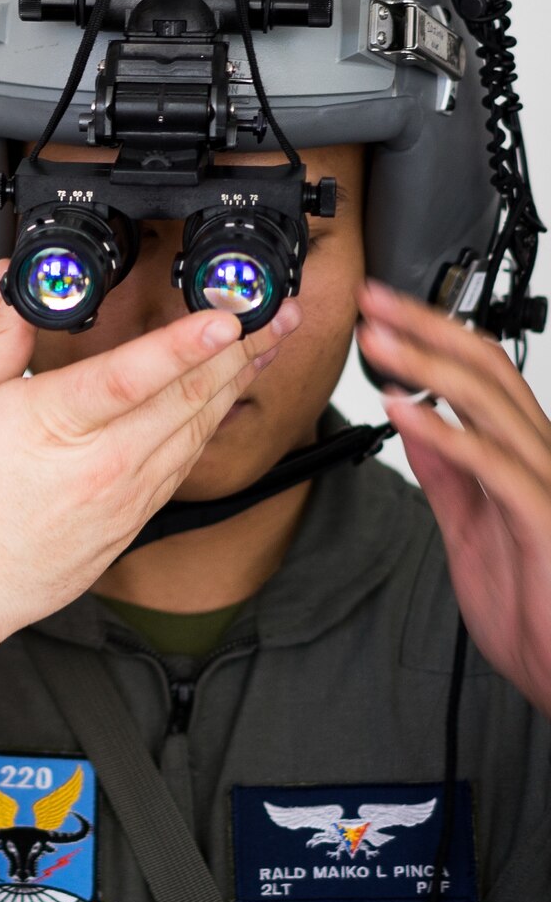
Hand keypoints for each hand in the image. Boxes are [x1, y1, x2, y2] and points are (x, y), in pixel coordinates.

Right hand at [0, 263, 298, 742]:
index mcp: (53, 425)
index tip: (226, 314)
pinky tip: (217, 404)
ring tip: (263, 346)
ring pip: (195, 432)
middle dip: (239, 350)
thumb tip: (15, 286)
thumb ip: (1, 337)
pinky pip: (181, 467)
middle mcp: (101, 465)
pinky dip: (206, 428)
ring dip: (233, 384)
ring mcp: (123, 499)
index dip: (185, 342)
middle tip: (273, 313)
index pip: (134, 374)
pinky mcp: (131, 524)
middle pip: (186, 398)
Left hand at [356, 281, 550, 716]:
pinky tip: (404, 410)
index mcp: (522, 455)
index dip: (431, 335)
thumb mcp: (470, 525)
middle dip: (425, 330)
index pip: (480, 375)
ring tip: (376, 340)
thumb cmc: (531, 601)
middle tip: (369, 300)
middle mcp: (541, 457)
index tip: (377, 311)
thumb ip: (447, 472)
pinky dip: (446, 434)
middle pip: (486, 372)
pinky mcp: (542, 520)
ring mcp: (546, 484)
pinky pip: (493, 467)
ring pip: (491, 407)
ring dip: (426, 367)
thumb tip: (414, 420)